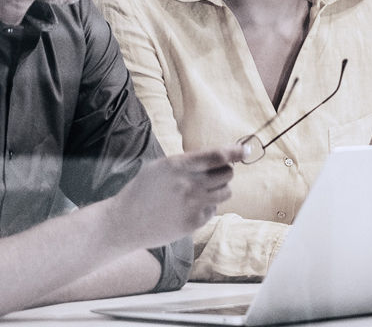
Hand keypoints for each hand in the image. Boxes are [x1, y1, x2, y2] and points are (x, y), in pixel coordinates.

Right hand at [113, 145, 243, 248]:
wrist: (126, 221)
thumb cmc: (141, 191)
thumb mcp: (159, 167)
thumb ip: (186, 163)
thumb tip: (216, 158)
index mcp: (178, 165)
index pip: (217, 156)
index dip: (235, 152)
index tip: (245, 150)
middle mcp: (189, 184)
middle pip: (227, 174)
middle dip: (224, 172)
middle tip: (213, 175)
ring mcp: (193, 205)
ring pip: (226, 192)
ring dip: (219, 189)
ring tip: (202, 191)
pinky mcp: (194, 222)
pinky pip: (213, 210)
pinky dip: (207, 207)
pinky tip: (189, 208)